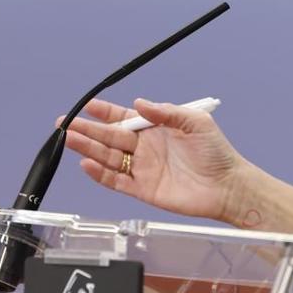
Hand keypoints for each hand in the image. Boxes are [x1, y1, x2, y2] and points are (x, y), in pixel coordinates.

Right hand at [62, 98, 248, 222]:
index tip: (88, 105)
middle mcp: (146, 148)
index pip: (124, 118)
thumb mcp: (195, 123)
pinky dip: (100, 174)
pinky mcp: (142, 189)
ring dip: (88, 149)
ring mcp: (142, 168)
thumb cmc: (216, 152)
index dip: (106, 112)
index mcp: (157, 129)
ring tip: (69, 139)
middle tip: (65, 123)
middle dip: (88, 129)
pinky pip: (116, 181)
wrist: (227, 185)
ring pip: (108, 157)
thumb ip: (166, 112)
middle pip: (110, 137)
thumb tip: (139, 103)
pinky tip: (86, 165)